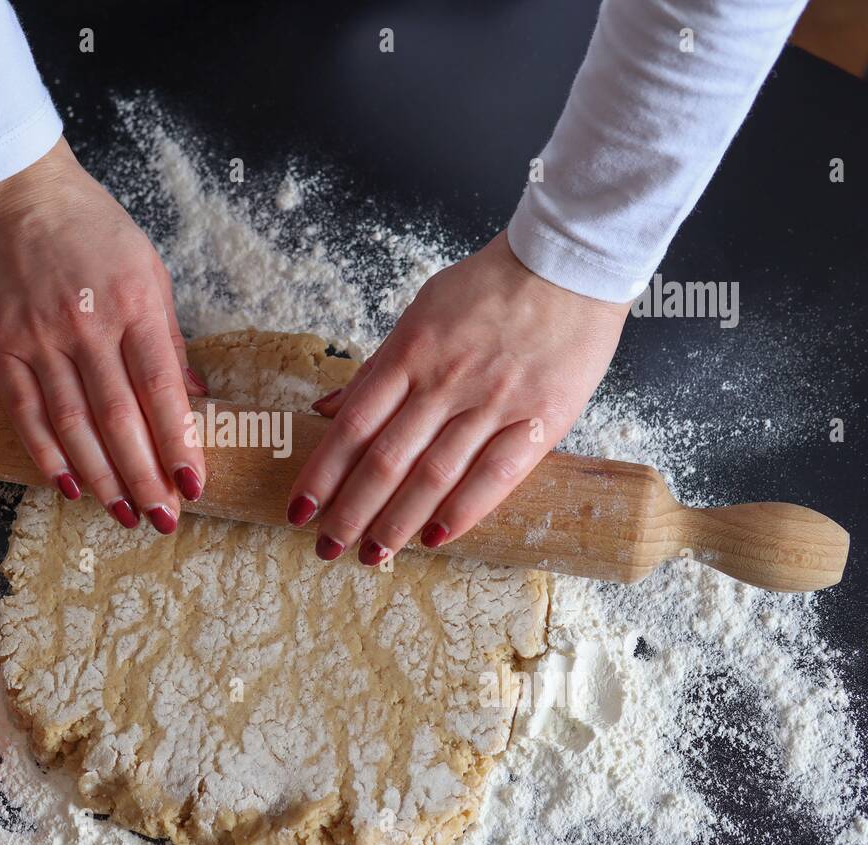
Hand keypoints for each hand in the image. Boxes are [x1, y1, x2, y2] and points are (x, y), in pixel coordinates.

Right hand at [0, 138, 207, 533]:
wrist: (21, 194)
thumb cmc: (95, 231)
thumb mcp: (150, 272)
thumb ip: (170, 340)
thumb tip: (195, 398)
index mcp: (134, 303)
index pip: (161, 388)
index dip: (178, 442)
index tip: (194, 485)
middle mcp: (87, 323)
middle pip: (119, 417)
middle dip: (144, 476)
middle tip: (163, 517)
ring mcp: (39, 337)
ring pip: (73, 424)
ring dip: (101, 476)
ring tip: (123, 514)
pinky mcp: (1, 345)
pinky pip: (26, 412)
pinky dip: (47, 455)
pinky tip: (70, 486)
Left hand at [286, 231, 627, 562]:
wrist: (568, 266)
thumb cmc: (489, 289)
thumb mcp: (420, 313)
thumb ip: (377, 369)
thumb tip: (325, 408)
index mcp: (409, 353)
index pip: (353, 426)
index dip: (322, 474)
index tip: (299, 510)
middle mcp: (445, 382)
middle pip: (386, 459)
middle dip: (351, 511)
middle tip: (327, 547)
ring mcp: (493, 402)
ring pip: (434, 475)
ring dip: (398, 522)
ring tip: (374, 556)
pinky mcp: (539, 419)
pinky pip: (496, 475)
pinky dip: (463, 511)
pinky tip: (436, 538)